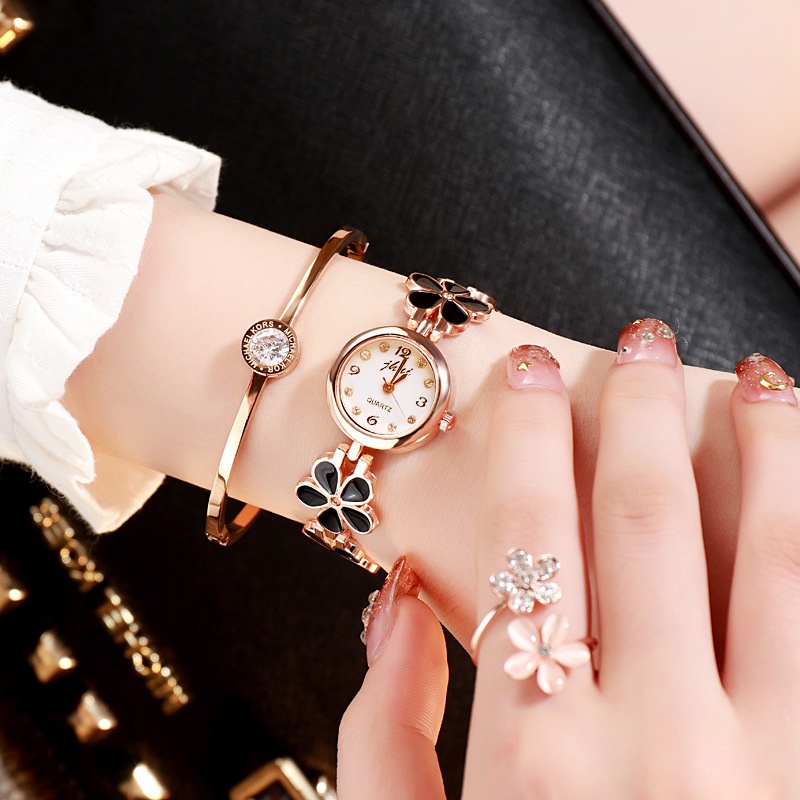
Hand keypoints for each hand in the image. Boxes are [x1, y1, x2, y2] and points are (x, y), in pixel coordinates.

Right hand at [339, 322, 799, 797]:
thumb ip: (384, 729)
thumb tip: (392, 601)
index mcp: (534, 756)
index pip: (526, 537)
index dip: (528, 438)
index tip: (533, 374)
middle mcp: (655, 747)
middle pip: (643, 523)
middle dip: (640, 412)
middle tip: (642, 341)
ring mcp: (769, 765)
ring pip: (773, 555)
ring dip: (767, 448)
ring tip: (758, 379)